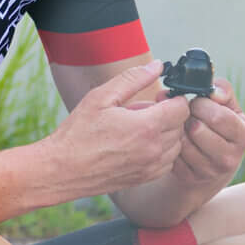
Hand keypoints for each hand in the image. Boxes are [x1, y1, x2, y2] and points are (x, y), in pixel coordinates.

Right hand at [43, 63, 189, 194]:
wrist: (62, 170)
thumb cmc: (78, 133)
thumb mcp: (101, 97)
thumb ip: (133, 79)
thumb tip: (159, 66)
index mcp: (146, 127)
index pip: (182, 108)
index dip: (173, 98)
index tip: (158, 96)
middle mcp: (154, 149)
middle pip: (181, 125)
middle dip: (167, 114)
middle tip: (140, 111)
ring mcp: (151, 167)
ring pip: (177, 144)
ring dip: (165, 133)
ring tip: (137, 129)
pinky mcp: (146, 178)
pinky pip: (168, 161)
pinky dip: (160, 151)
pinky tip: (137, 144)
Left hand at [172, 79, 244, 188]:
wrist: (212, 161)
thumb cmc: (219, 125)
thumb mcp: (228, 106)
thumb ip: (223, 90)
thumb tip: (214, 92)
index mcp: (242, 136)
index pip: (218, 116)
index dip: (201, 104)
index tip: (196, 103)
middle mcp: (229, 158)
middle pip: (197, 129)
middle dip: (187, 116)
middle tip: (187, 114)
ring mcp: (209, 171)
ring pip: (182, 143)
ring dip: (177, 130)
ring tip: (182, 126)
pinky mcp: (190, 178)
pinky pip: (172, 155)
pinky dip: (170, 144)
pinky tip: (176, 140)